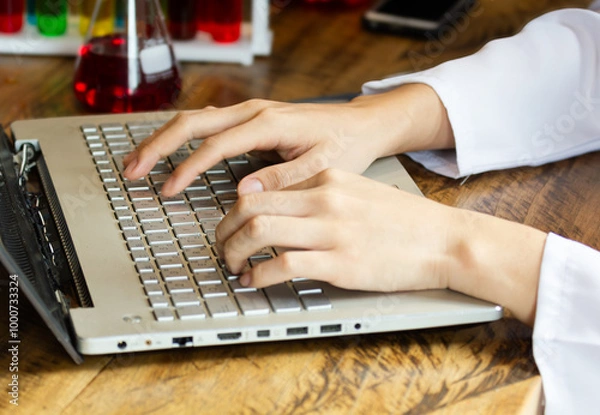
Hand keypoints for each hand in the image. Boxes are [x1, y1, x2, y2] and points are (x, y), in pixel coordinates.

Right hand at [122, 84, 453, 196]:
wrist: (360, 124)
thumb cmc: (345, 145)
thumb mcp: (322, 167)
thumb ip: (283, 178)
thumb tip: (244, 193)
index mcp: (268, 123)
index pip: (215, 145)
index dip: (187, 168)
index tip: (166, 189)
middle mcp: (253, 112)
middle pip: (192, 122)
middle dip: (157, 145)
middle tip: (131, 170)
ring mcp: (250, 112)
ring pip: (195, 119)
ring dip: (164, 140)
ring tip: (138, 161)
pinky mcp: (250, 118)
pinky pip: (208, 123)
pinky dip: (183, 137)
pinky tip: (169, 151)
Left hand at [216, 168, 456, 292]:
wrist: (444, 239)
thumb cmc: (402, 220)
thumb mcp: (357, 191)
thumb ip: (319, 195)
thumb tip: (280, 210)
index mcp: (327, 178)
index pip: (262, 187)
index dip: (234, 210)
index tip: (229, 226)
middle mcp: (325, 199)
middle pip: (251, 206)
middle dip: (224, 230)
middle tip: (221, 247)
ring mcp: (332, 230)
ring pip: (259, 231)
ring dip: (234, 252)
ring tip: (232, 266)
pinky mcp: (340, 262)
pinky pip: (283, 264)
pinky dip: (259, 275)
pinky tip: (254, 281)